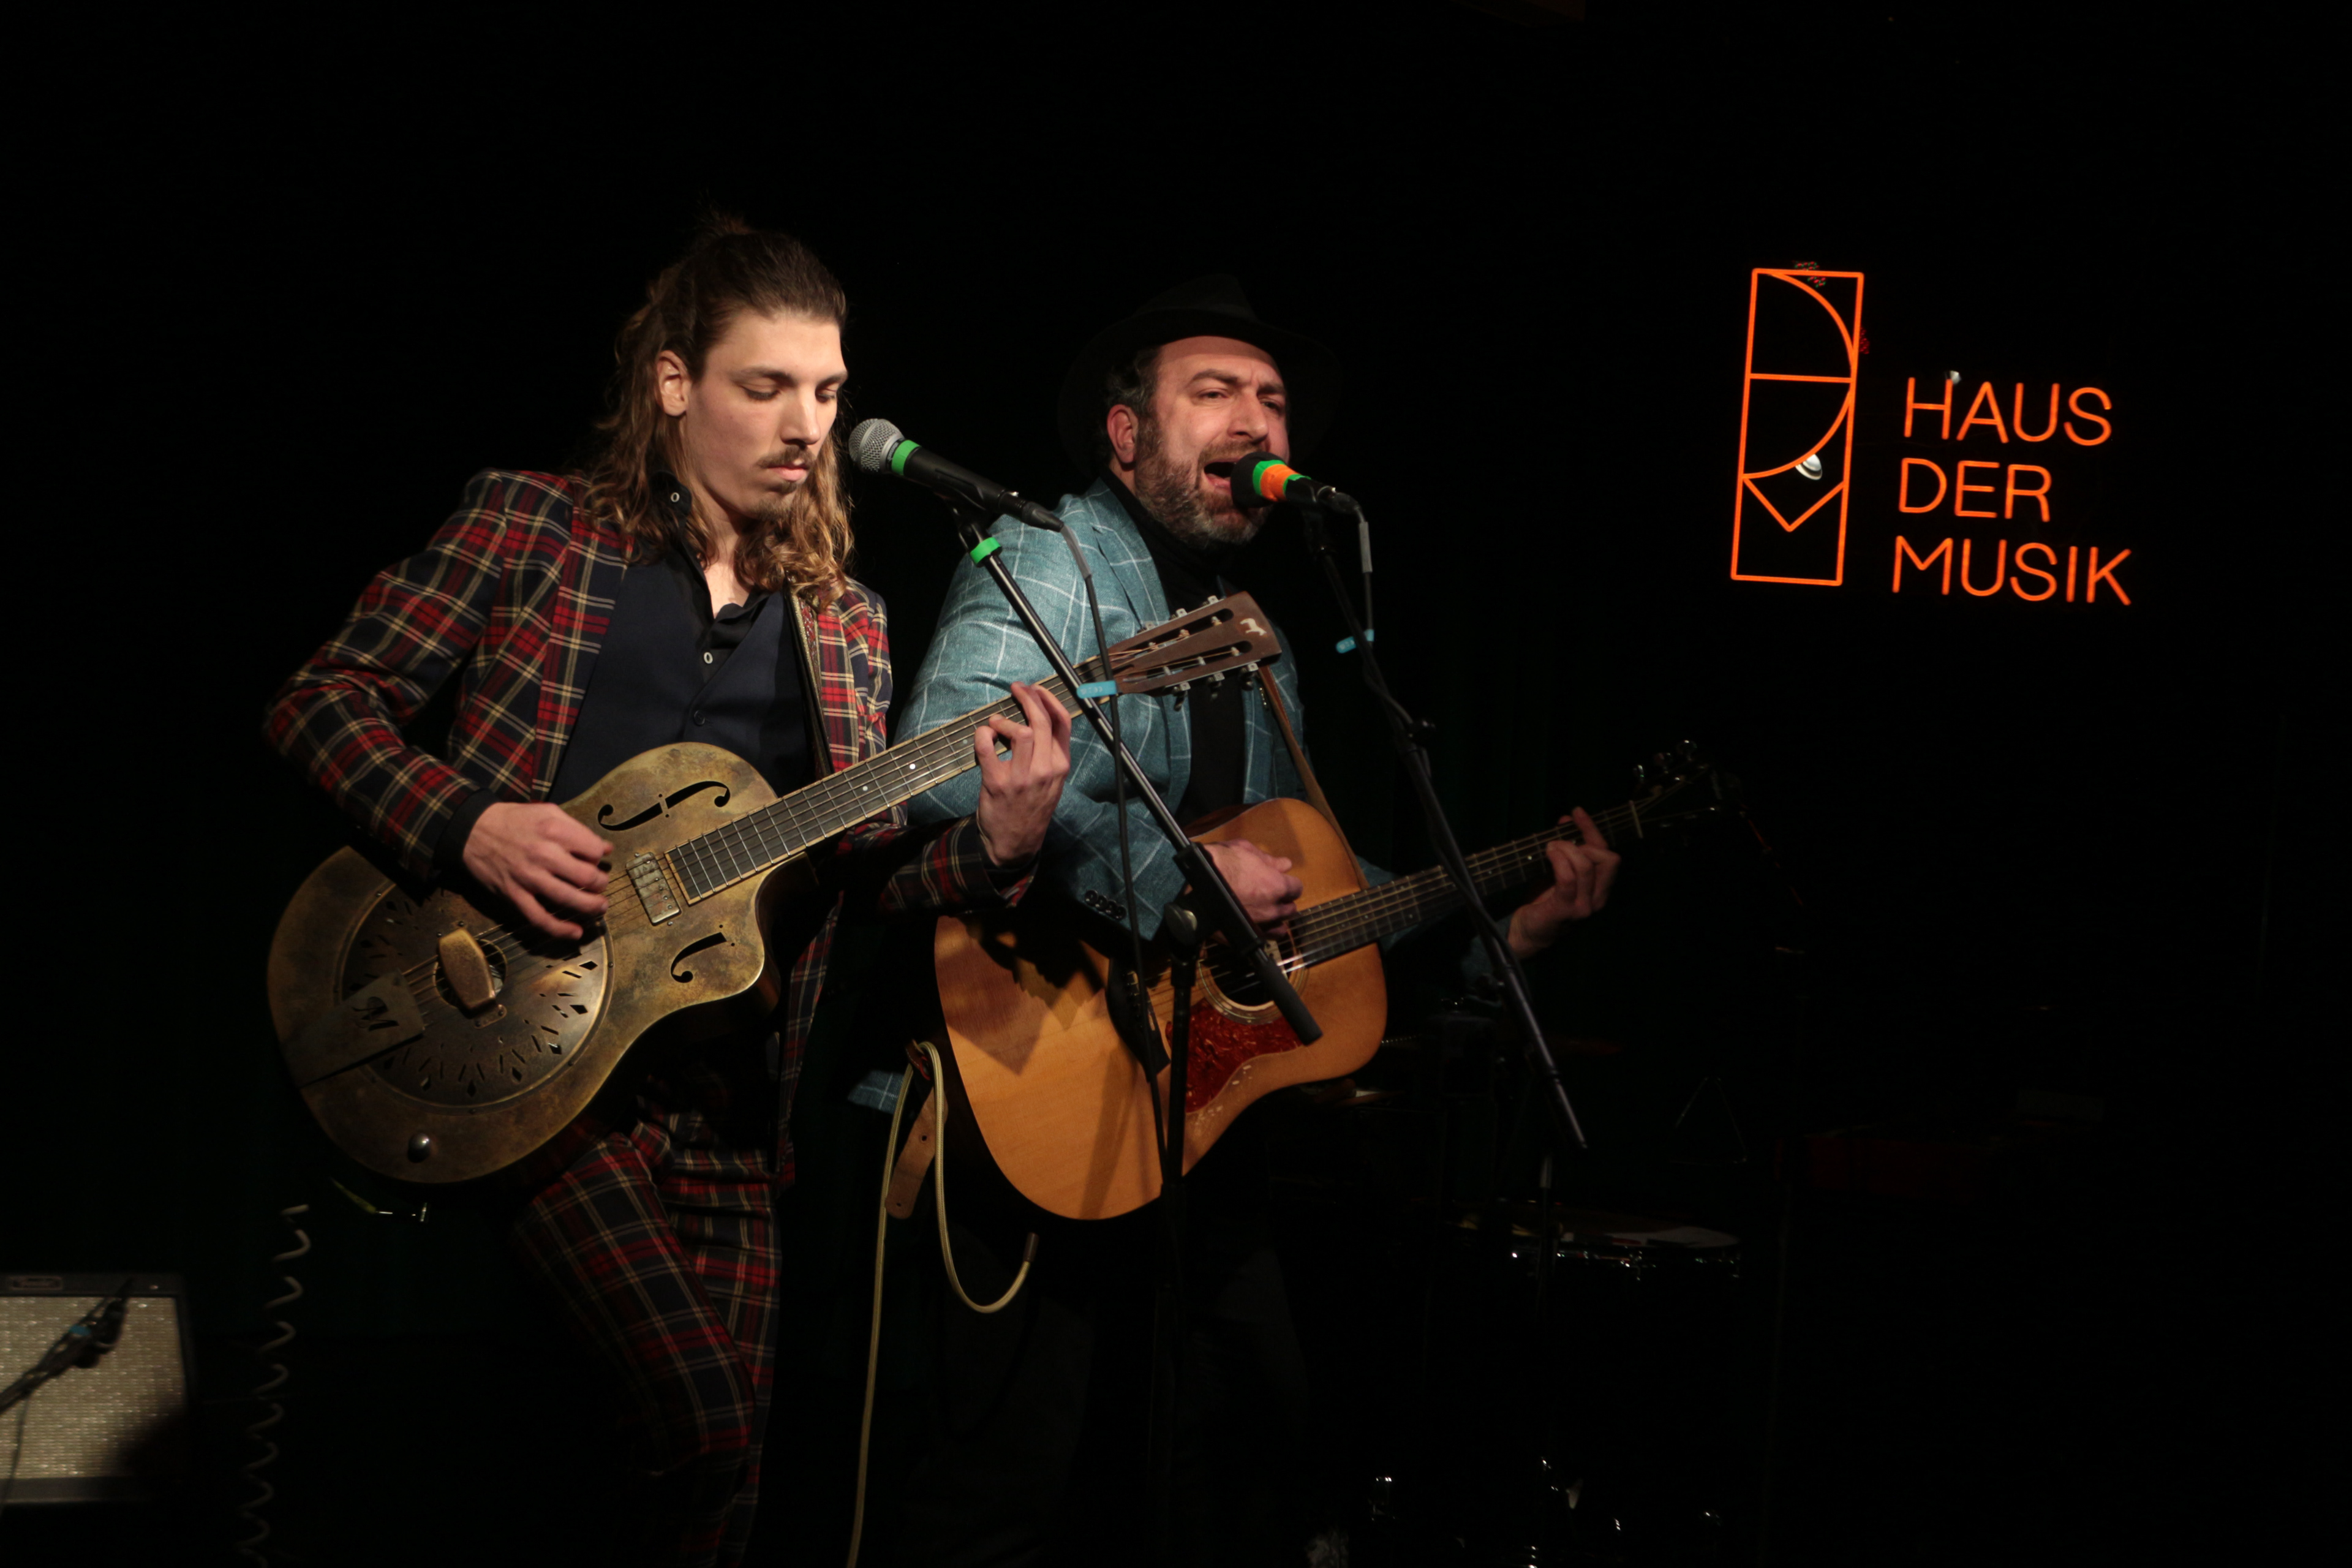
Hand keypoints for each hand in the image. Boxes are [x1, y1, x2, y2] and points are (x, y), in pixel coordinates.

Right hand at [462, 802, 612, 939]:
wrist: (473, 830)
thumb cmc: (513, 820)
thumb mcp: (548, 812)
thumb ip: (578, 829)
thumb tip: (605, 848)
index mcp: (554, 831)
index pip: (593, 851)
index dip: (599, 857)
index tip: (596, 860)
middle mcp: (543, 854)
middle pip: (586, 876)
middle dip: (600, 883)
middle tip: (600, 884)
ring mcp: (528, 877)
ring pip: (568, 898)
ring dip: (590, 906)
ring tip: (600, 907)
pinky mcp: (514, 894)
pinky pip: (539, 917)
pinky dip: (559, 929)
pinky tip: (575, 932)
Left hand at [972, 681, 1073, 867]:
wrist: (1015, 842)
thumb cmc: (1032, 807)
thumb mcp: (1052, 782)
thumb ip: (1050, 754)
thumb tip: (1037, 719)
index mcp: (1060, 766)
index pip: (1062, 723)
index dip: (1048, 700)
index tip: (1035, 689)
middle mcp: (1045, 770)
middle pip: (1041, 722)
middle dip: (1028, 698)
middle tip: (1016, 689)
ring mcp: (1022, 777)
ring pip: (1021, 732)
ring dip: (1005, 721)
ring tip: (996, 723)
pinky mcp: (998, 783)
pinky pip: (987, 748)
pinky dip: (982, 735)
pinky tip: (983, 735)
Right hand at [1198, 838, 1303, 931]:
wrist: (1193, 883)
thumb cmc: (1220, 862)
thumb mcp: (1245, 850)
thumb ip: (1268, 859)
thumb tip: (1285, 865)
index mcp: (1277, 886)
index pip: (1297, 888)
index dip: (1290, 884)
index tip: (1281, 881)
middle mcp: (1272, 909)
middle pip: (1290, 909)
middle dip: (1284, 902)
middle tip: (1272, 896)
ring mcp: (1259, 925)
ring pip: (1280, 928)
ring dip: (1276, 920)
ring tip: (1266, 913)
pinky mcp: (1244, 936)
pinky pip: (1262, 940)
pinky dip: (1263, 933)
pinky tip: (1257, 926)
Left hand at [1507, 807, 1619, 958]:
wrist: (1527, 935)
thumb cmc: (1542, 902)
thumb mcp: (1557, 872)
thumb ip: (1565, 849)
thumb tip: (1566, 820)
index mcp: (1600, 889)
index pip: (1609, 855)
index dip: (1594, 831)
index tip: (1577, 813)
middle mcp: (1598, 899)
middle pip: (1607, 859)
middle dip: (1583, 841)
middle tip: (1558, 841)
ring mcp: (1584, 907)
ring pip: (1586, 866)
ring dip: (1566, 849)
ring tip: (1550, 848)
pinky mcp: (1566, 910)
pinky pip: (1568, 878)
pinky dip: (1558, 861)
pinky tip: (1549, 854)